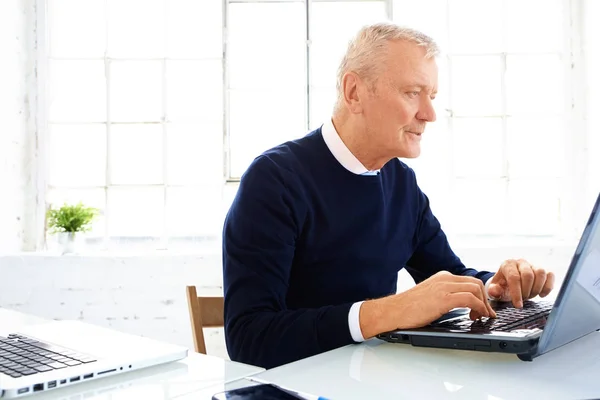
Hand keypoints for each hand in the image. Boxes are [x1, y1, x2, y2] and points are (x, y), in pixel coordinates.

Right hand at [360, 271, 496, 337]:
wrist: (393, 311)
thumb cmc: (408, 308)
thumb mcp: (431, 296)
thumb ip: (445, 294)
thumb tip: (461, 304)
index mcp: (442, 277)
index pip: (469, 281)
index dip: (479, 295)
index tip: (481, 308)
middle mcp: (444, 278)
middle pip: (476, 283)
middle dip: (485, 299)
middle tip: (484, 314)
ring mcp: (444, 287)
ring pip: (476, 289)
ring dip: (483, 304)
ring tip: (480, 317)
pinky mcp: (443, 298)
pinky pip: (470, 299)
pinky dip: (479, 307)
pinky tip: (476, 316)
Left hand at [487, 259, 554, 307]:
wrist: (510, 280)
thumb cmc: (503, 285)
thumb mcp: (495, 288)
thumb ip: (493, 290)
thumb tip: (495, 291)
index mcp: (508, 265)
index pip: (514, 278)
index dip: (516, 293)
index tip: (518, 305)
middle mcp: (521, 262)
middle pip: (528, 275)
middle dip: (526, 291)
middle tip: (523, 299)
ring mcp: (533, 265)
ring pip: (541, 273)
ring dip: (537, 289)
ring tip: (530, 296)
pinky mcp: (544, 270)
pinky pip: (550, 275)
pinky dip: (548, 287)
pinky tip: (541, 295)